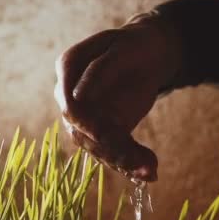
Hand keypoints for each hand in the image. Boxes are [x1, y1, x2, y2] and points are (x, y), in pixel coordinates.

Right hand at [54, 14, 180, 180]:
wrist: (148, 55)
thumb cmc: (134, 45)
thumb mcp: (121, 50)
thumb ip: (98, 70)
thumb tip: (77, 97)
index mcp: (69, 69)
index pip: (70, 105)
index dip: (86, 125)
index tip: (106, 138)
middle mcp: (71, 97)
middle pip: (85, 133)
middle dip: (113, 151)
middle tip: (141, 164)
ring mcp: (86, 117)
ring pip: (100, 148)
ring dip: (125, 162)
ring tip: (149, 172)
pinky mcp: (105, 130)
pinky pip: (115, 151)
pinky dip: (132, 163)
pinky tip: (148, 174)